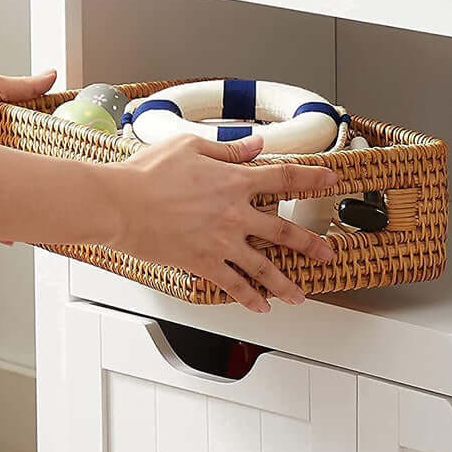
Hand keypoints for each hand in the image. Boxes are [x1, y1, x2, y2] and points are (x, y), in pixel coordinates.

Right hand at [105, 134, 337, 312]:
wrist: (121, 204)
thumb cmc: (146, 173)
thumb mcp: (189, 146)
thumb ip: (228, 149)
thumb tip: (256, 145)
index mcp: (234, 180)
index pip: (286, 177)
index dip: (313, 178)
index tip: (331, 181)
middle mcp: (235, 214)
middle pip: (285, 231)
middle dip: (311, 244)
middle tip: (327, 253)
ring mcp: (222, 242)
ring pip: (265, 267)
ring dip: (286, 283)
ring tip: (301, 296)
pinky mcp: (204, 263)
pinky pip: (234, 285)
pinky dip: (249, 298)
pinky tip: (261, 307)